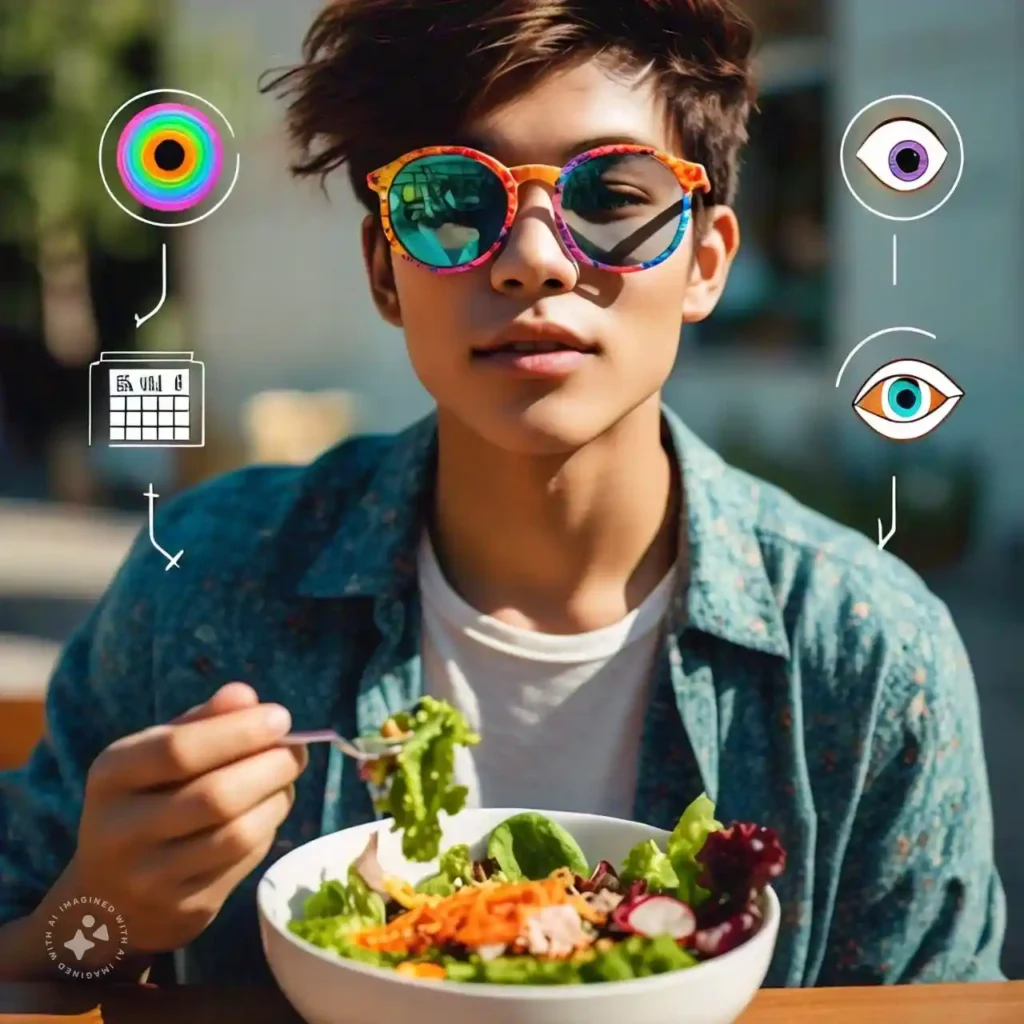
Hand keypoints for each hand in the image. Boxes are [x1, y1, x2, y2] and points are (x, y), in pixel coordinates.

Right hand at [65, 682, 307, 954]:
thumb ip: (202, 720)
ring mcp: (150, 878)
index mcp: (112, 776)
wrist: (109, 897)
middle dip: (272, 767)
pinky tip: (267, 811)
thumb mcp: (156, 752)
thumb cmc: (146, 799)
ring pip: (238, 834)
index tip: (281, 717)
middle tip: (297, 751)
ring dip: (278, 799)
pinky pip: (245, 862)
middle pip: (216, 796)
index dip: (239, 731)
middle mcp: (121, 830)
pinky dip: (269, 829)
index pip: (178, 750)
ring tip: (285, 779)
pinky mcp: (184, 909)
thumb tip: (246, 697)